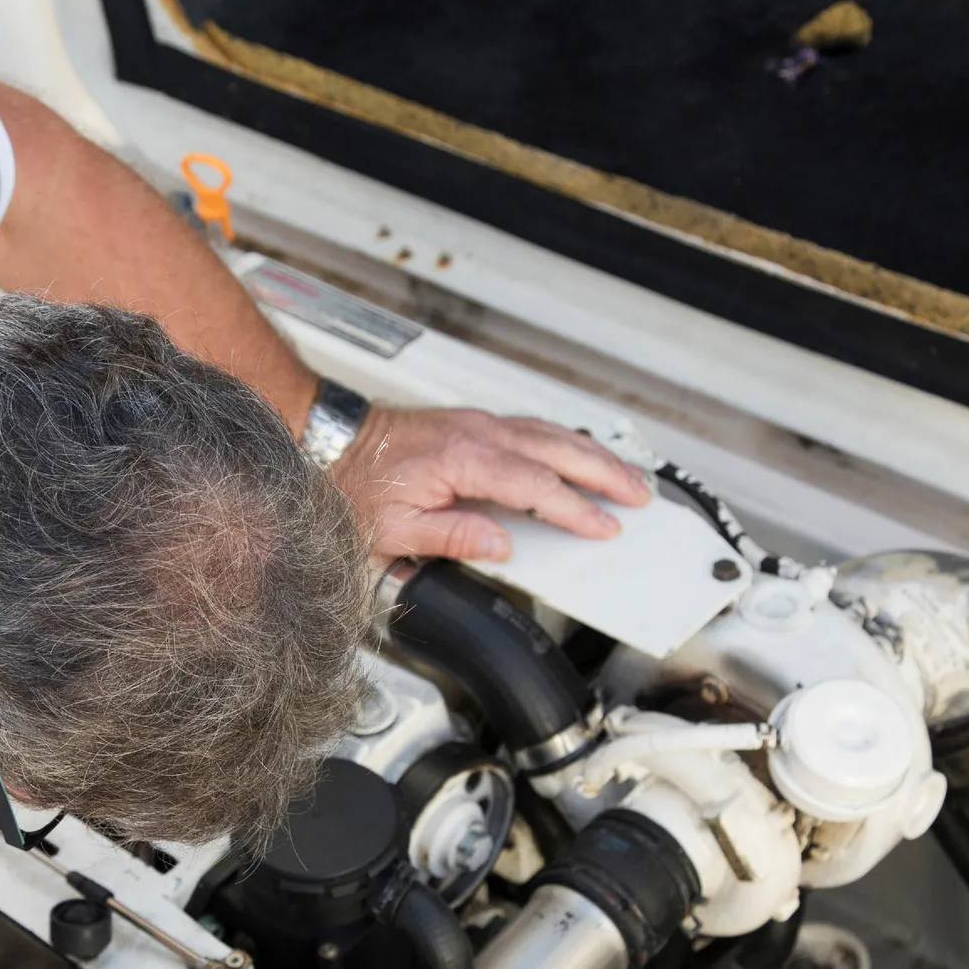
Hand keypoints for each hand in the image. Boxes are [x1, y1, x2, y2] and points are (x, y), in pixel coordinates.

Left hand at [329, 406, 649, 561]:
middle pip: (559, 450)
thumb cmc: (354, 481)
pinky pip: (532, 428)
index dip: (575, 509)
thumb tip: (501, 546)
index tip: (603, 526)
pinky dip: (565, 441)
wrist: (328, 437)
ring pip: (551, 433)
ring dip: (593, 453)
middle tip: (640, 494)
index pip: (537, 486)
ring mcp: (477, 422)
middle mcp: (477, 433)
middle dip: (605, 473)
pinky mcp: (472, 422)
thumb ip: (453, 536)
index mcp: (464, 460)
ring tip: (625, 474)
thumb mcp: (395, 528)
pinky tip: (578, 453)